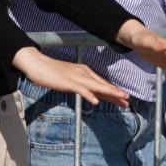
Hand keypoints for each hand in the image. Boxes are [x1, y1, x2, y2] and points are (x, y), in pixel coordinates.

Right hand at [13, 48, 129, 107]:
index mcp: (84, 72)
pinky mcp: (67, 82)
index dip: (113, 91)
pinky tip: (95, 101)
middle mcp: (83, 73)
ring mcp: (76, 77)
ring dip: (109, 92)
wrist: (37, 64)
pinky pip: (80, 89)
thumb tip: (91, 95)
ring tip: (120, 98)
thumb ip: (80, 86)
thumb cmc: (52, 72)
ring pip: (96, 86)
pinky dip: (89, 95)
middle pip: (102, 85)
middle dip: (116, 93)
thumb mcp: (70, 80)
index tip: (124, 98)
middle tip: (128, 100)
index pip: (102, 84)